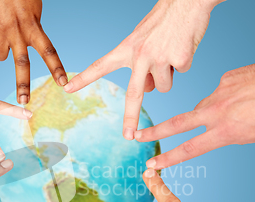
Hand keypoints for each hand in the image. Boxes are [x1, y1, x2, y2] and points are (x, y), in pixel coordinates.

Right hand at [0, 0, 66, 104]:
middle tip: (24, 102)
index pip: (49, 51)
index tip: (63, 84)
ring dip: (0, 51)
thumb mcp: (33, 9)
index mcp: (33, 26)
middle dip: (23, 86)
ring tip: (1, 36)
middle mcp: (17, 31)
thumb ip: (33, 27)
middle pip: (21, 64)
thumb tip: (28, 41)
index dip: (56, 68)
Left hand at [64, 0, 222, 139]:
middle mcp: (140, 54)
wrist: (187, 0)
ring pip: (164, 86)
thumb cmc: (163, 20)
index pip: (101, 66)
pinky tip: (182, 46)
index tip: (67, 87)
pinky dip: (183, 62)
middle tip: (128, 136)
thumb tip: (150, 90)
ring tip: (170, 51)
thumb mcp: (143, 41)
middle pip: (134, 93)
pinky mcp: (179, 59)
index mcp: (127, 48)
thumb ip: (141, 66)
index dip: (84, 78)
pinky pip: (181, 72)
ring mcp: (160, 57)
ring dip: (168, 75)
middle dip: (131, 117)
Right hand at [137, 40, 254, 168]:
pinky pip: (221, 90)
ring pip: (203, 106)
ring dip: (210, 113)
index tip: (152, 163)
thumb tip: (217, 129)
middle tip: (137, 135)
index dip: (168, 158)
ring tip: (234, 112)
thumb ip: (231, 135)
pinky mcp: (226, 78)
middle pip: (177, 123)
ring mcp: (218, 92)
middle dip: (155, 131)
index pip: (190, 148)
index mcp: (225, 131)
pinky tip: (247, 94)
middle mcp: (216, 112)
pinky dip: (229, 96)